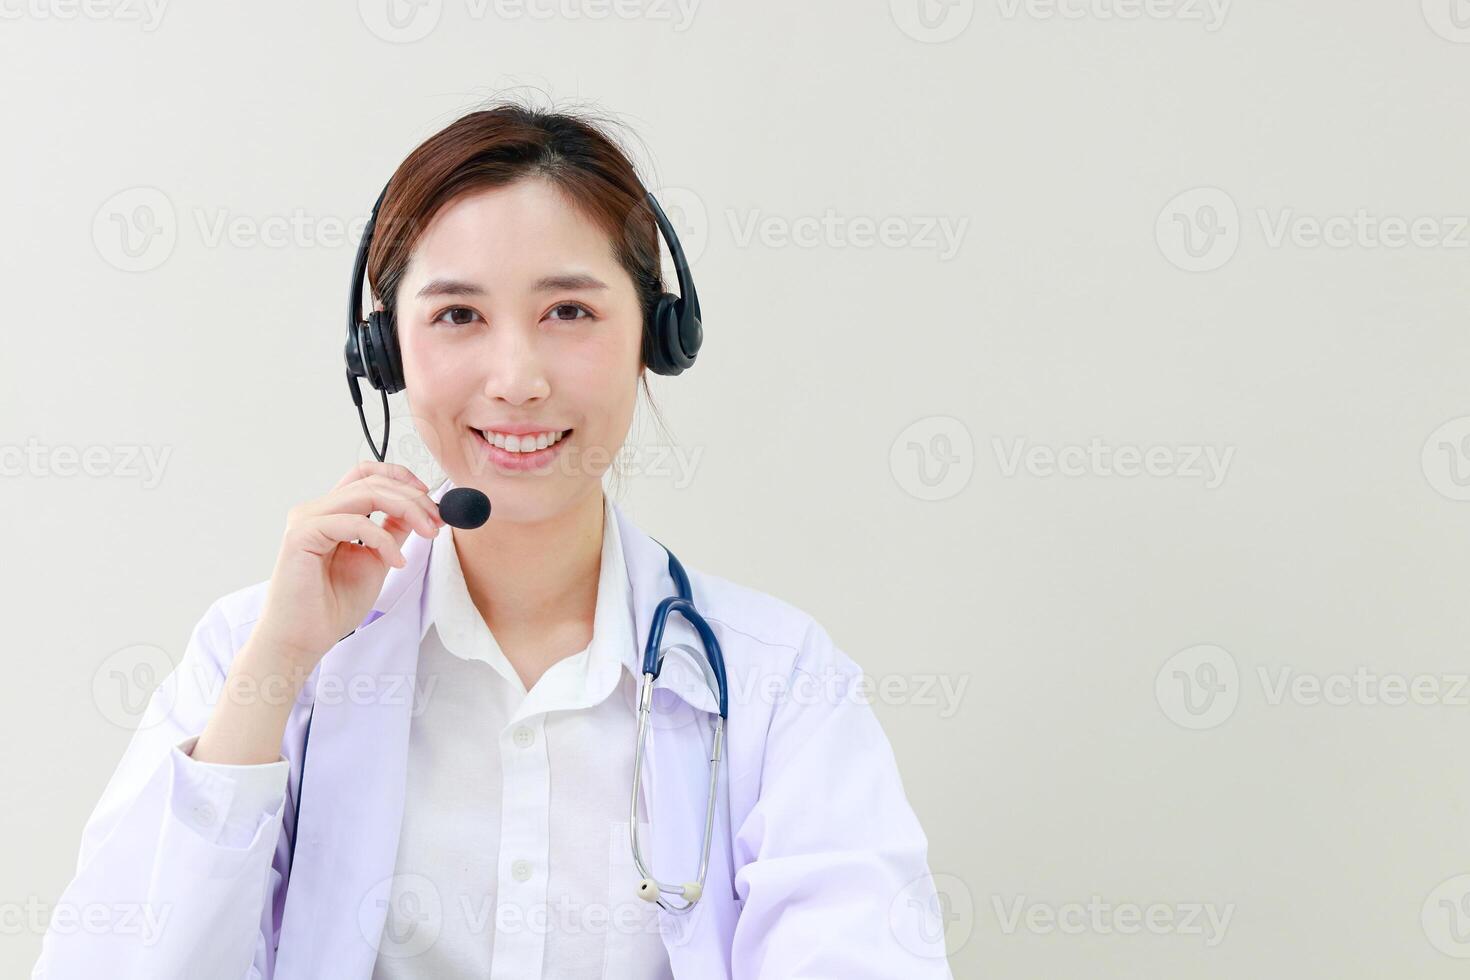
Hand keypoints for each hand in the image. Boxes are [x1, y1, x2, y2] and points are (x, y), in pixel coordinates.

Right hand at [250, 461, 443, 672]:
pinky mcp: (301, 535)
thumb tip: (417, 511)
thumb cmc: (332, 606)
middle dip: (413, 497)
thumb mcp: (375, 560)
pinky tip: (395, 562)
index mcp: (331, 513)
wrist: (303, 640)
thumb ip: (391, 532)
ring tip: (427, 533)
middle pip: (372, 481)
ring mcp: (306, 520)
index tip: (429, 497)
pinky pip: (354, 522)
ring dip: (406, 509)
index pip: (366, 475)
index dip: (400, 476)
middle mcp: (316, 510)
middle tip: (438, 520)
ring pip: (366, 493)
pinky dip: (382, 539)